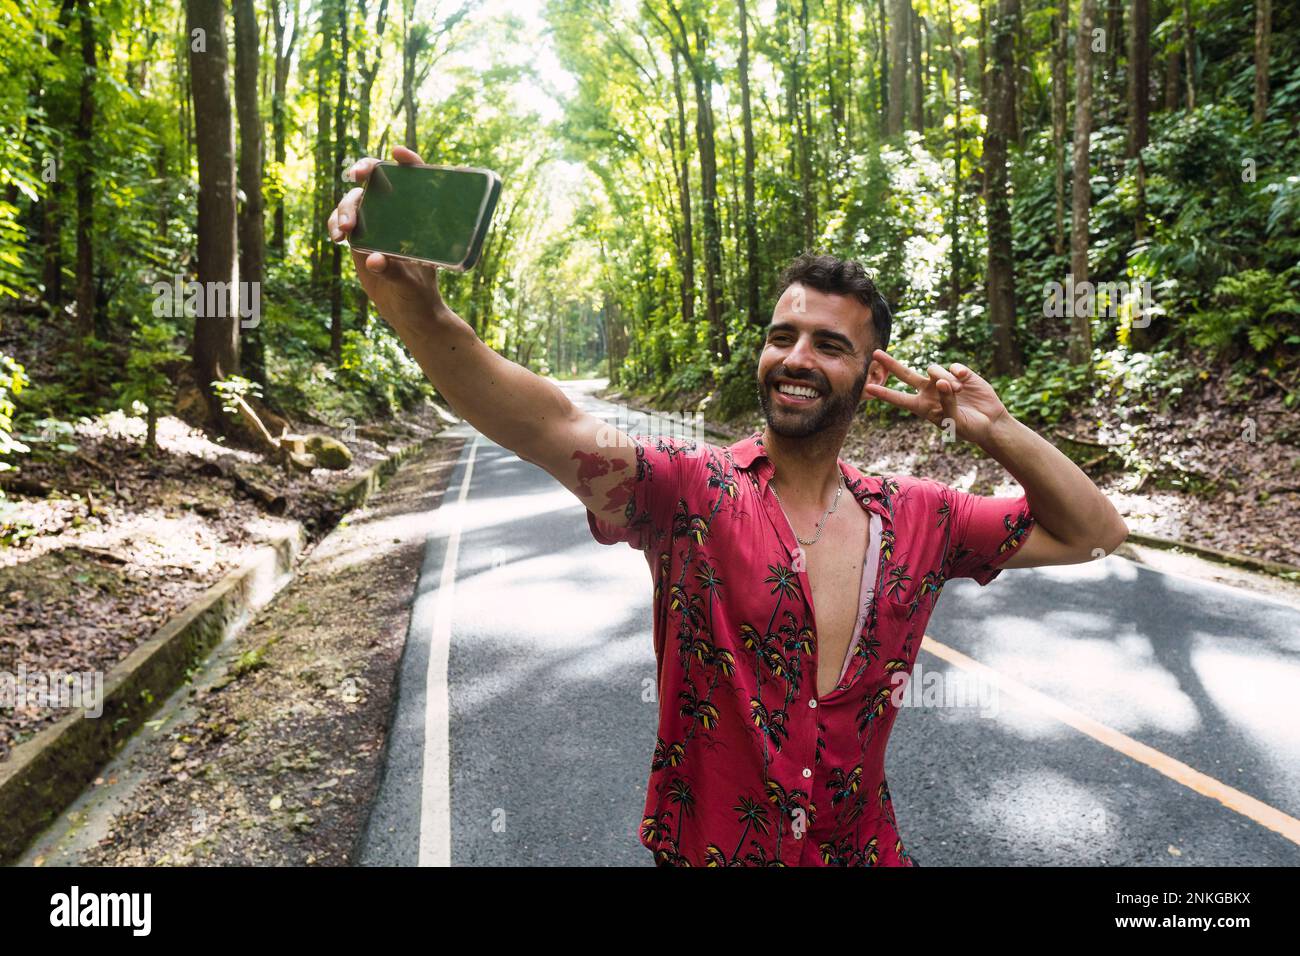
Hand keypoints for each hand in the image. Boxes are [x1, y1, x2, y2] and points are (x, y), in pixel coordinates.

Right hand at [328, 145, 449, 328]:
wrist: (409, 312)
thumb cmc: (420, 293)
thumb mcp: (411, 282)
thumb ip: (393, 270)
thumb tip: (372, 260)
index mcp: (420, 216)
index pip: (417, 178)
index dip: (408, 160)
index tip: (397, 153)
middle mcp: (398, 214)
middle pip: (378, 179)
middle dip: (364, 170)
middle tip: (355, 176)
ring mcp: (377, 223)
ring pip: (356, 199)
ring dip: (346, 207)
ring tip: (343, 231)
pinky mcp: (360, 237)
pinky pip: (343, 221)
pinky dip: (336, 223)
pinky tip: (337, 237)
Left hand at [863, 349, 1010, 446]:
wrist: (990, 421)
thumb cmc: (968, 427)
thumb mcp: (954, 420)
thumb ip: (946, 401)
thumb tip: (941, 381)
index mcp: (922, 406)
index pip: (899, 399)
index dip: (884, 393)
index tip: (868, 389)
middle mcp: (929, 391)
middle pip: (905, 374)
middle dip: (891, 364)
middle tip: (876, 353)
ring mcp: (943, 380)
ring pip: (934, 369)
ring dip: (944, 379)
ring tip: (957, 390)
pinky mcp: (960, 373)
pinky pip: (953, 366)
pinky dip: (957, 372)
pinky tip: (964, 380)